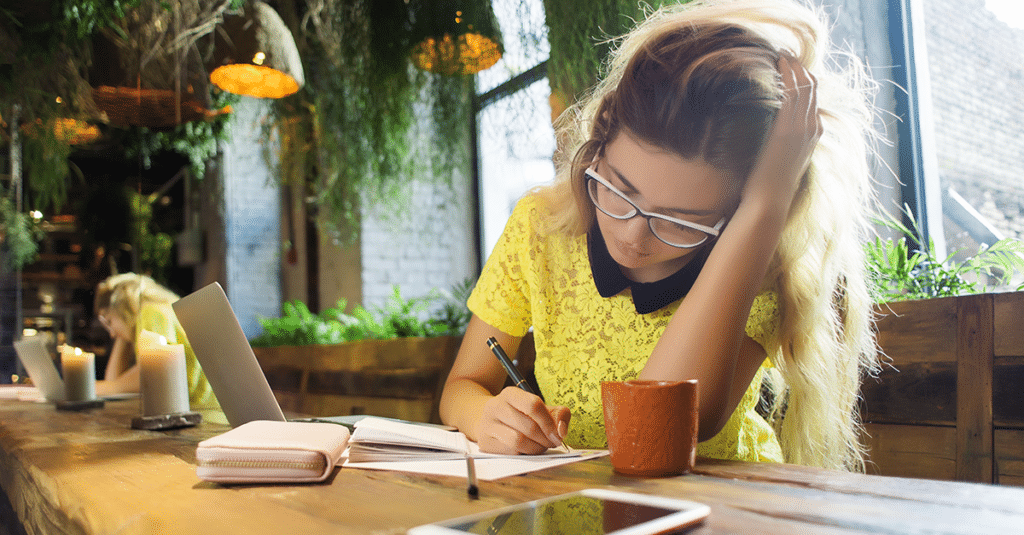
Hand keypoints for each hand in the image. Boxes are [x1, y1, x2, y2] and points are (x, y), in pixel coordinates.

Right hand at [475, 387, 569, 454]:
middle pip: (528, 426)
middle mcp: (495, 406)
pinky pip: (510, 451)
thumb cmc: (520, 415)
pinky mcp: (485, 442)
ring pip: (519, 441)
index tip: (558, 434)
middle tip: (552, 443)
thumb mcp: (540, 409)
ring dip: (536, 448)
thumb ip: (558, 415)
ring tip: (540, 446)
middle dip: (545, 439)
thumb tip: (561, 430)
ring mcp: (488, 425)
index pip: (533, 405)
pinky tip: (527, 449)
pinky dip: (524, 453)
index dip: (549, 422)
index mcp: (510, 394)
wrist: (490, 422)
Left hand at [741, 55, 821, 214]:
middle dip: (801, 69)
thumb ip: (783, 144)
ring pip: (804, 88)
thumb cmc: (769, 186)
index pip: (814, 100)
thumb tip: (773, 136)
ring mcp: (801, 129)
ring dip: (794, 67)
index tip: (792, 68)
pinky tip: (779, 64)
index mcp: (813, 136)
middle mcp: (812, 130)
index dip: (805, 81)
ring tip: (783, 53)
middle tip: (787, 54)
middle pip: (812, 90)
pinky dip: (788, 76)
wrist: (769, 202)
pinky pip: (792, 95)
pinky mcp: (787, 130)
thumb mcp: (781, 160)